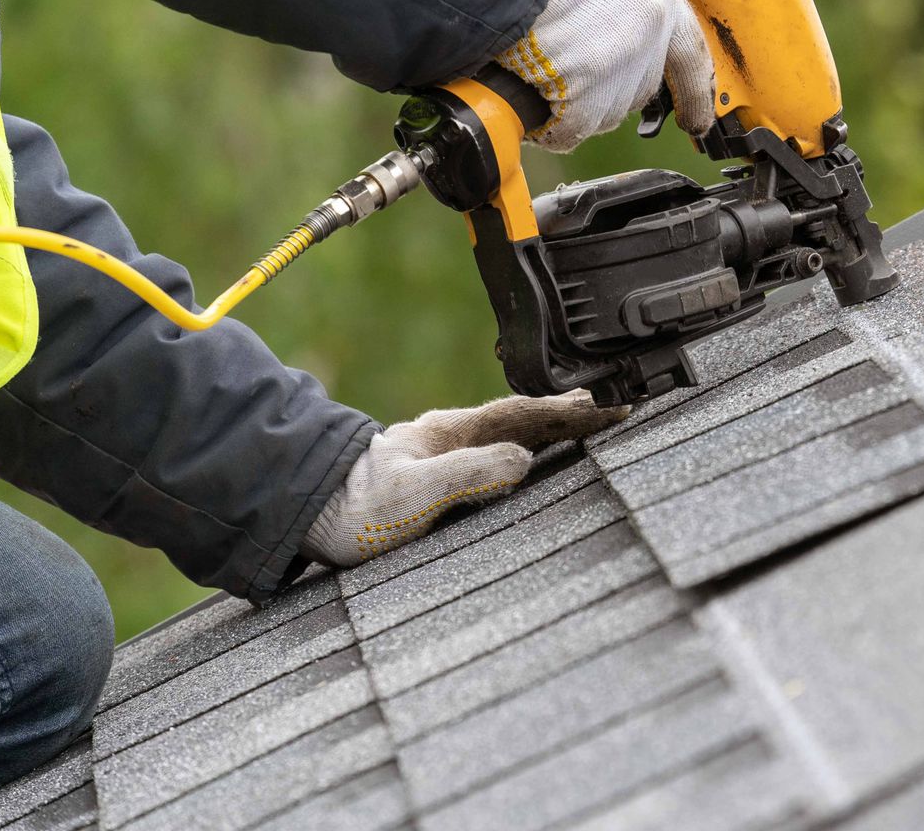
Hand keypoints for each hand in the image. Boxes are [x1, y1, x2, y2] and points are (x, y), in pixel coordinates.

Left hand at [300, 390, 628, 566]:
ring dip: (554, 430)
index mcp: (452, 433)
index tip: (613, 407)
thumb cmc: (353, 510)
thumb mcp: (413, 494)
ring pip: (513, 435)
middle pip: (526, 419)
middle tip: (619, 408)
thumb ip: (468, 475)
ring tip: (593, 427)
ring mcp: (446, 456)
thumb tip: (523, 461)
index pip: (526, 415)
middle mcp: (452, 438)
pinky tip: (539, 461)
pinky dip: (530, 450)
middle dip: (574, 414)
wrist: (304, 516)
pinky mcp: (439, 479)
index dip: (572, 412)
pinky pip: (498, 456)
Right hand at [497, 0, 714, 152]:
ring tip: (537, 69)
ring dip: (571, 106)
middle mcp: (651, 27)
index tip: (698, 117)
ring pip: (605, 112)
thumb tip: (607, 30)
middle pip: (638, 88)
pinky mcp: (590, 92)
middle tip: (565, 74)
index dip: (694, 89)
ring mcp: (623, 62)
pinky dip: (549, 124)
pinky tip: (530, 97)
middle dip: (604, 91)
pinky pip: (572, 129)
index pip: (690, 53)